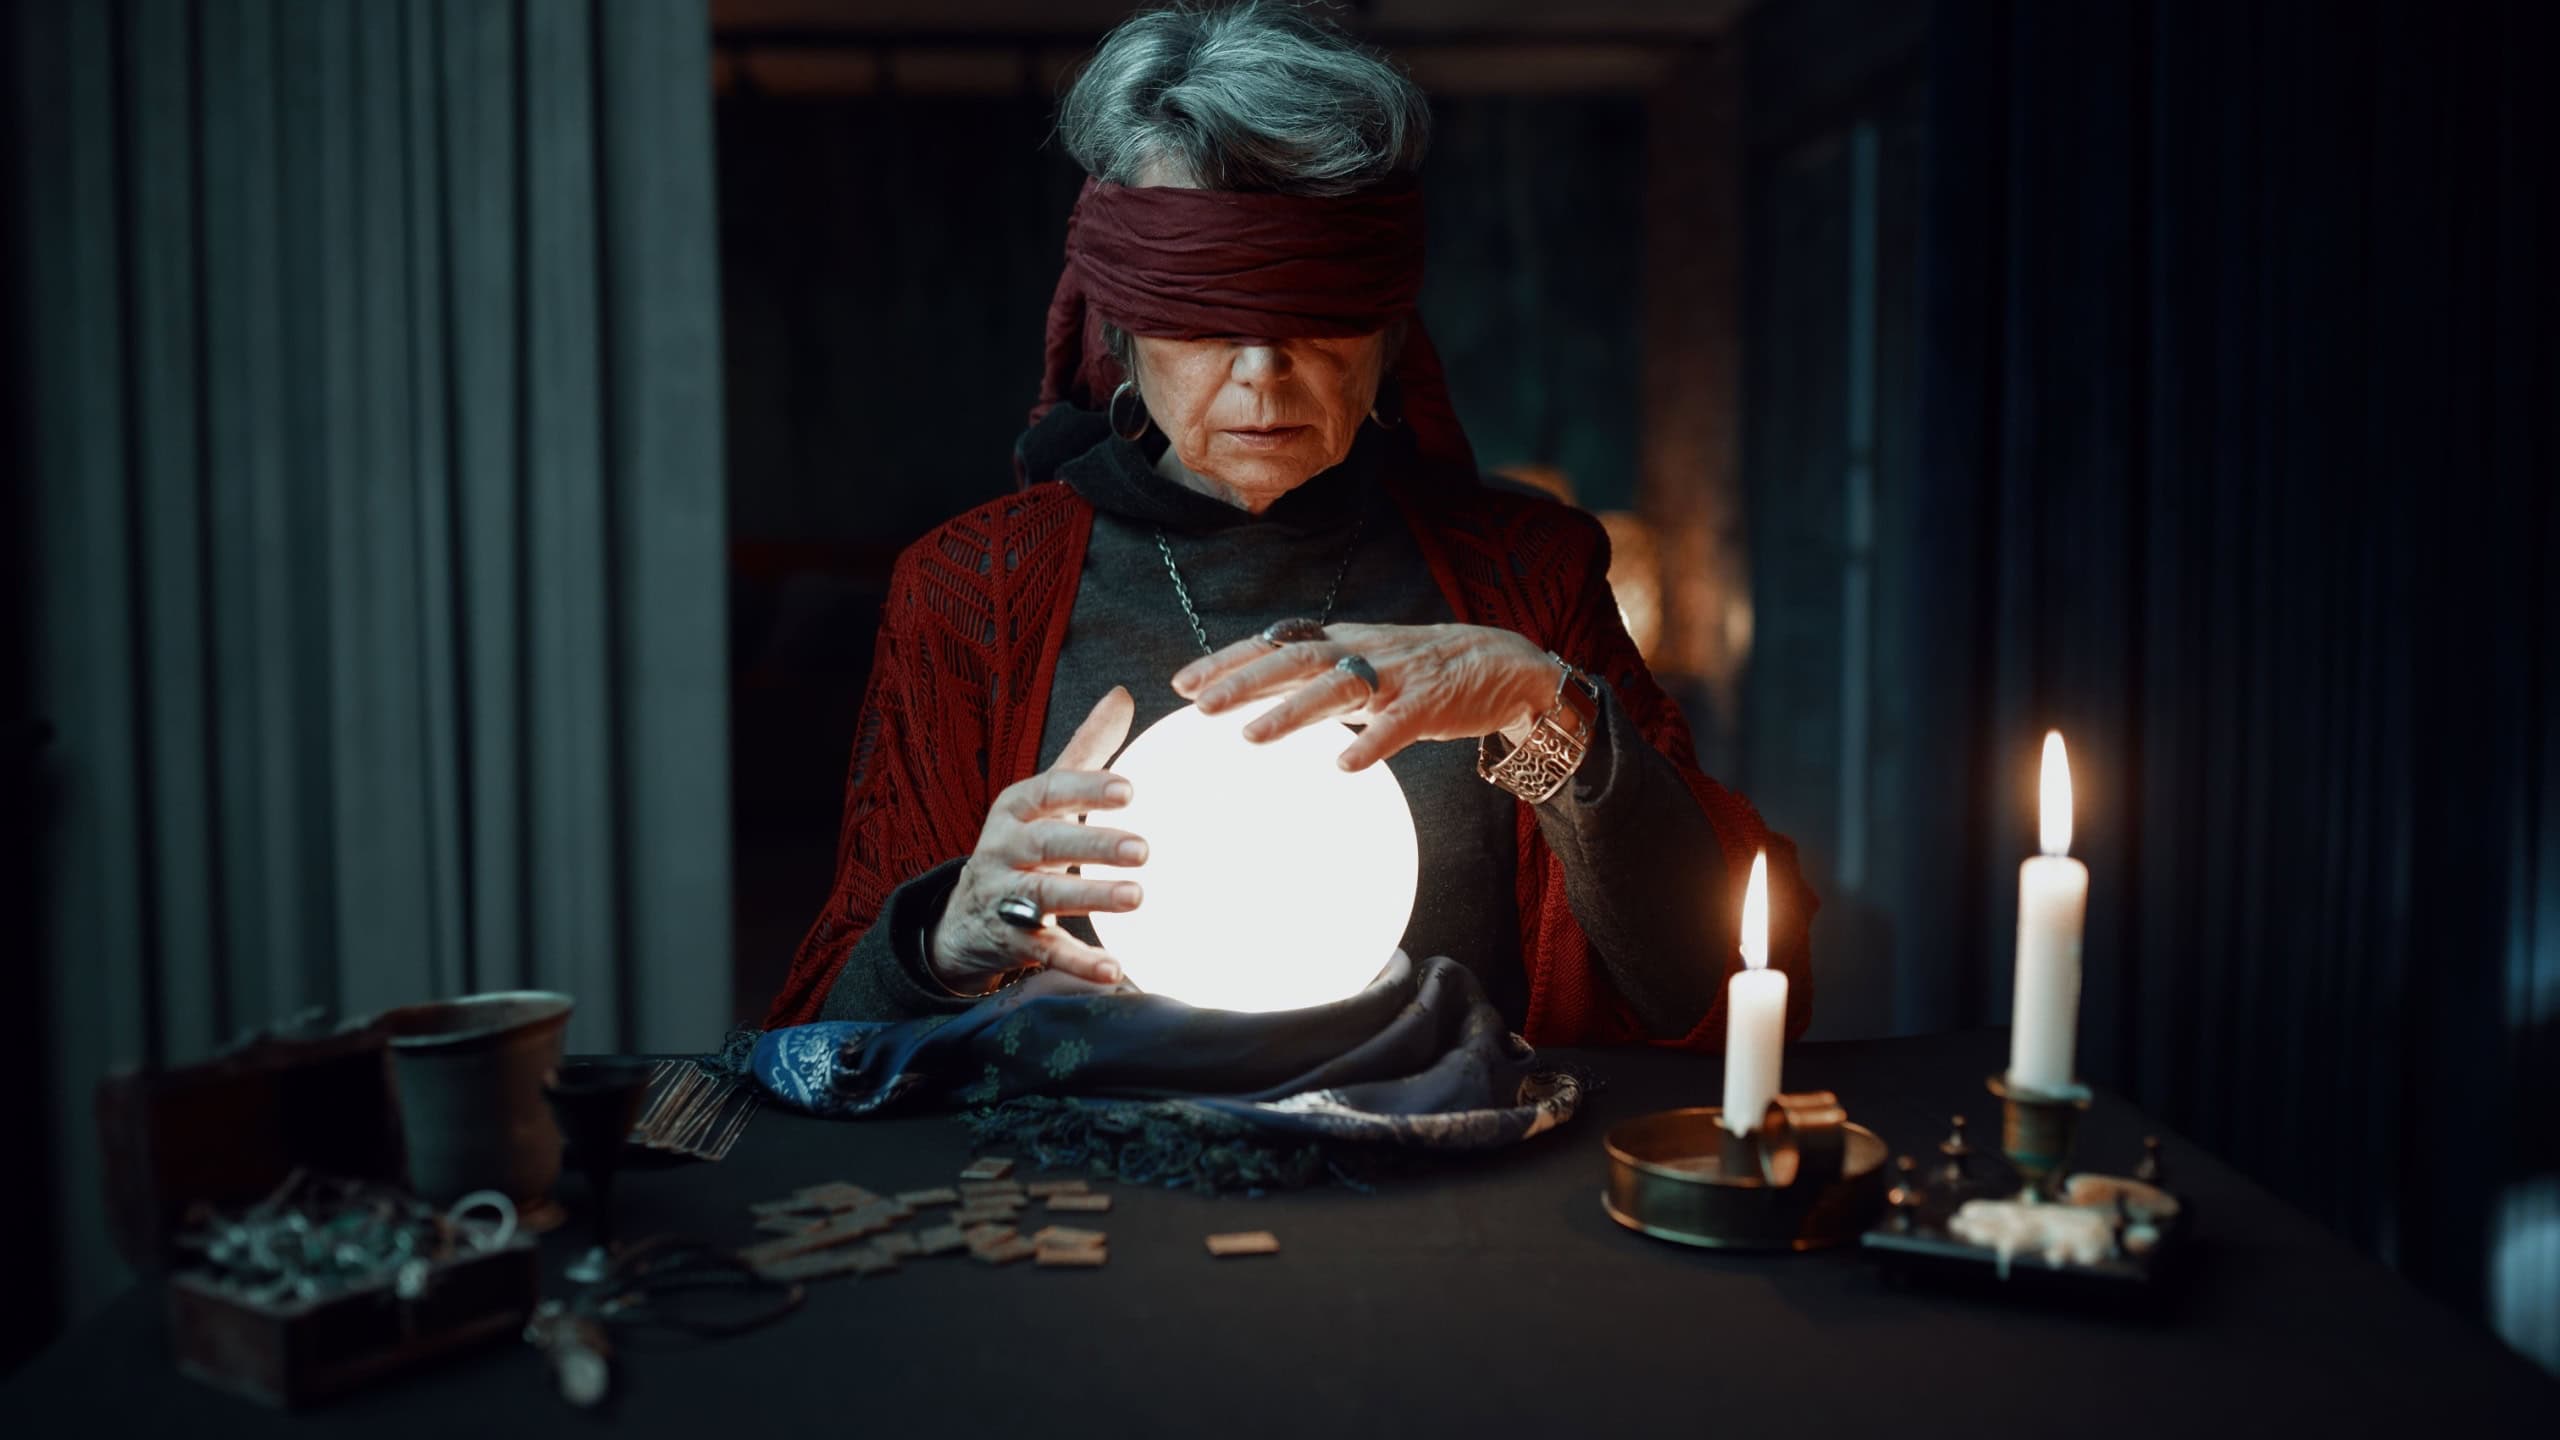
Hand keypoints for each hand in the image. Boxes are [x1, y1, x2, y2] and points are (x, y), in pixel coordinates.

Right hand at [926, 687, 1145, 992]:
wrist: (965, 916)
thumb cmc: (1023, 843)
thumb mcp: (1043, 797)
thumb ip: (1085, 752)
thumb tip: (1121, 695)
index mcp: (1016, 808)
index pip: (1050, 790)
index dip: (1087, 788)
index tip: (1130, 788)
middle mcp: (1004, 848)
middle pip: (1048, 843)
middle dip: (1094, 844)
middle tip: (1143, 849)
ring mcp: (1003, 896)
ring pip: (1044, 896)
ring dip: (1091, 897)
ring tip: (1137, 897)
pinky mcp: (1010, 940)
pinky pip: (1044, 951)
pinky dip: (1078, 962)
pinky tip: (1114, 970)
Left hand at [1171, 623, 1555, 771]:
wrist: (1504, 663)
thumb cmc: (1421, 670)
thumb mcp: (1363, 663)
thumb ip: (1316, 677)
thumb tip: (1259, 693)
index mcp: (1342, 642)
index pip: (1275, 645)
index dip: (1229, 661)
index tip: (1182, 684)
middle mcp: (1362, 652)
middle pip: (1295, 660)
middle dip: (1245, 682)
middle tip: (1199, 707)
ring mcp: (1396, 677)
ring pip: (1338, 688)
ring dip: (1292, 712)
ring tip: (1251, 737)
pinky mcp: (1430, 704)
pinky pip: (1398, 724)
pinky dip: (1371, 742)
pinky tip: (1344, 766)